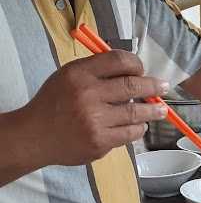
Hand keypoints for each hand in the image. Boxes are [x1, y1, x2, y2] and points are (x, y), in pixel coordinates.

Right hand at [23, 51, 169, 166]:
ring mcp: (95, 121)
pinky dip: (138, 128)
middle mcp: (88, 95)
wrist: (34, 136)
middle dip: (153, 86)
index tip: (142, 69)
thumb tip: (133, 71)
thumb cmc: (54, 103)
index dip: (136, 63)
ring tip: (161, 110)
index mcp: (79, 74)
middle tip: (163, 87)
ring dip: (152, 110)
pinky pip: (128, 133)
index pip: (118, 60)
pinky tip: (140, 125)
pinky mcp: (99, 142)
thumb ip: (96, 71)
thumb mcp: (68, 77)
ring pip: (135, 112)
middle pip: (132, 85)